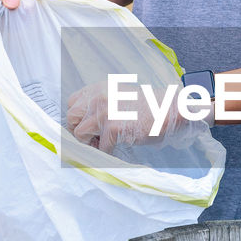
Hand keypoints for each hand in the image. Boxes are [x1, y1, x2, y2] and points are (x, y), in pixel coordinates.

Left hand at [66, 80, 207, 154]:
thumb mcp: (119, 96)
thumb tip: (84, 121)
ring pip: (79, 133)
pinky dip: (106, 152)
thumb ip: (101, 103)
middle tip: (94, 138)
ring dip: (91, 143)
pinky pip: (99, 147)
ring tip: (105, 144)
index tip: (89, 127)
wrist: (169, 111)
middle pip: (71, 117)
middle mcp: (99, 97)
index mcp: (99, 88)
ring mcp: (104, 111)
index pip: (72, 102)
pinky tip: (117, 147)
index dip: (78, 118)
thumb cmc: (148, 108)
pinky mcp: (113, 127)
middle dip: (80, 131)